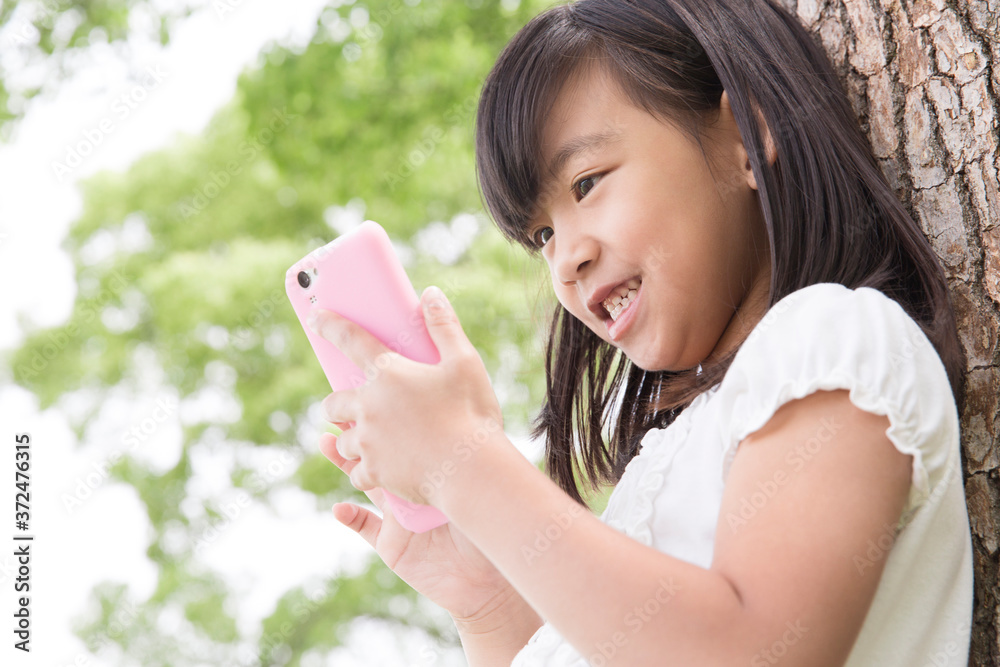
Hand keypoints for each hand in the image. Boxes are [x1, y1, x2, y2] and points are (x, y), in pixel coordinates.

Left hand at [307, 285, 504, 507]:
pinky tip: (381, 470)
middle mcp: (370, 405)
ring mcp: (368, 441)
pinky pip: (357, 472)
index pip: (351, 340)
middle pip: (333, 404)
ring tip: (373, 442)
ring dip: (353, 440)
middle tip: (358, 408)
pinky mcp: (374, 471)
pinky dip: (366, 471)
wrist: (472, 471)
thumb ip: (445, 327)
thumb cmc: (472, 413)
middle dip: (339, 405)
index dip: (330, 326)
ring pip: (343, 440)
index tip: (315, 319)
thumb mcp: (465, 363)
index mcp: (389, 373)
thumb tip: (431, 294)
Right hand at [320, 428, 522, 622]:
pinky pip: (362, 527)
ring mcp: (397, 516)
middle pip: (378, 452)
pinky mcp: (389, 544)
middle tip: (342, 408)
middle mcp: (411, 487)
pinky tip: (339, 507)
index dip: (389, 415)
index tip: (373, 388)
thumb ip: (461, 459)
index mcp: (431, 470)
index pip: (406, 436)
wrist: (490, 579)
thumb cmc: (491, 530)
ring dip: (344, 462)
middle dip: (357, 430)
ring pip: (363, 481)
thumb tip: (464, 410)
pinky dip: (349, 517)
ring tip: (327, 441)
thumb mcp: (476, 488)